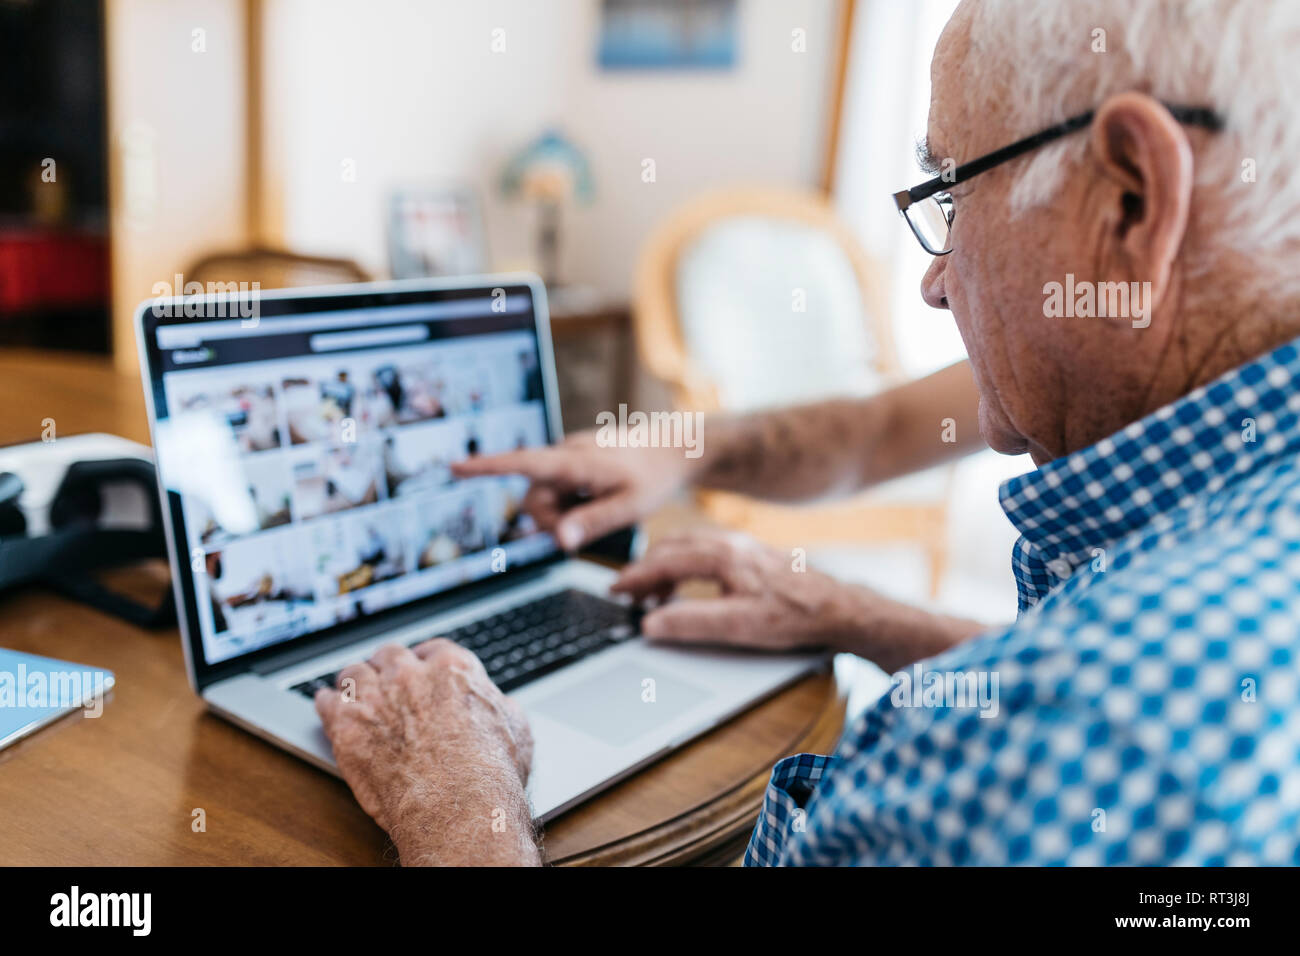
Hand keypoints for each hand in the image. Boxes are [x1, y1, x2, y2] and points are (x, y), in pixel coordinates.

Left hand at [314, 639, 538, 864]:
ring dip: (355, 680)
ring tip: (353, 689)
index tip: (421, 670)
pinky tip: (328, 704)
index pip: (433, 650)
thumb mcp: (516, 730)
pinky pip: (327, 701)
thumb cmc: (490, 774)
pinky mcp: (347, 726)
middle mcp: (410, 674)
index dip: (425, 661)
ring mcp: (375, 697)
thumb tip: (501, 706)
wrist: (458, 806)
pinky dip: (327, 702)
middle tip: (388, 680)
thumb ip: (500, 708)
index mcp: (452, 668)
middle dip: (388, 666)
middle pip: (390, 654)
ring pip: (354, 671)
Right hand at [450, 430, 699, 549]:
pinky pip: (560, 492)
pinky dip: (573, 505)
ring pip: (547, 498)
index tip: (455, 467)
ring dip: (565, 514)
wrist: (676, 449)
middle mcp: (565, 456)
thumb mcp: (631, 506)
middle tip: (587, 535)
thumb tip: (559, 540)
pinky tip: (600, 501)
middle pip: (534, 499)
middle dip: (552, 523)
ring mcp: (569, 460)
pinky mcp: (575, 466)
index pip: (523, 463)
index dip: (487, 468)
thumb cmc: (655, 476)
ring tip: (603, 510)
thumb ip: (593, 523)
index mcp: (574, 462)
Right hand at [611, 528, 857, 651]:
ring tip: (650, 594)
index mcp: (721, 556)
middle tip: (625, 593)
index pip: (664, 562)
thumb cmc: (791, 615)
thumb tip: (650, 624)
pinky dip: (683, 563)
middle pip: (671, 548)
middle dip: (644, 570)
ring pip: (687, 546)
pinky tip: (686, 584)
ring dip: (663, 566)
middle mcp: (728, 543)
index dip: (635, 577)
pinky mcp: (750, 553)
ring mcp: (740, 545)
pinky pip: (703, 549)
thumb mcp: (737, 626)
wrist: (835, 607)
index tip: (615, 590)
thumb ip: (690, 623)